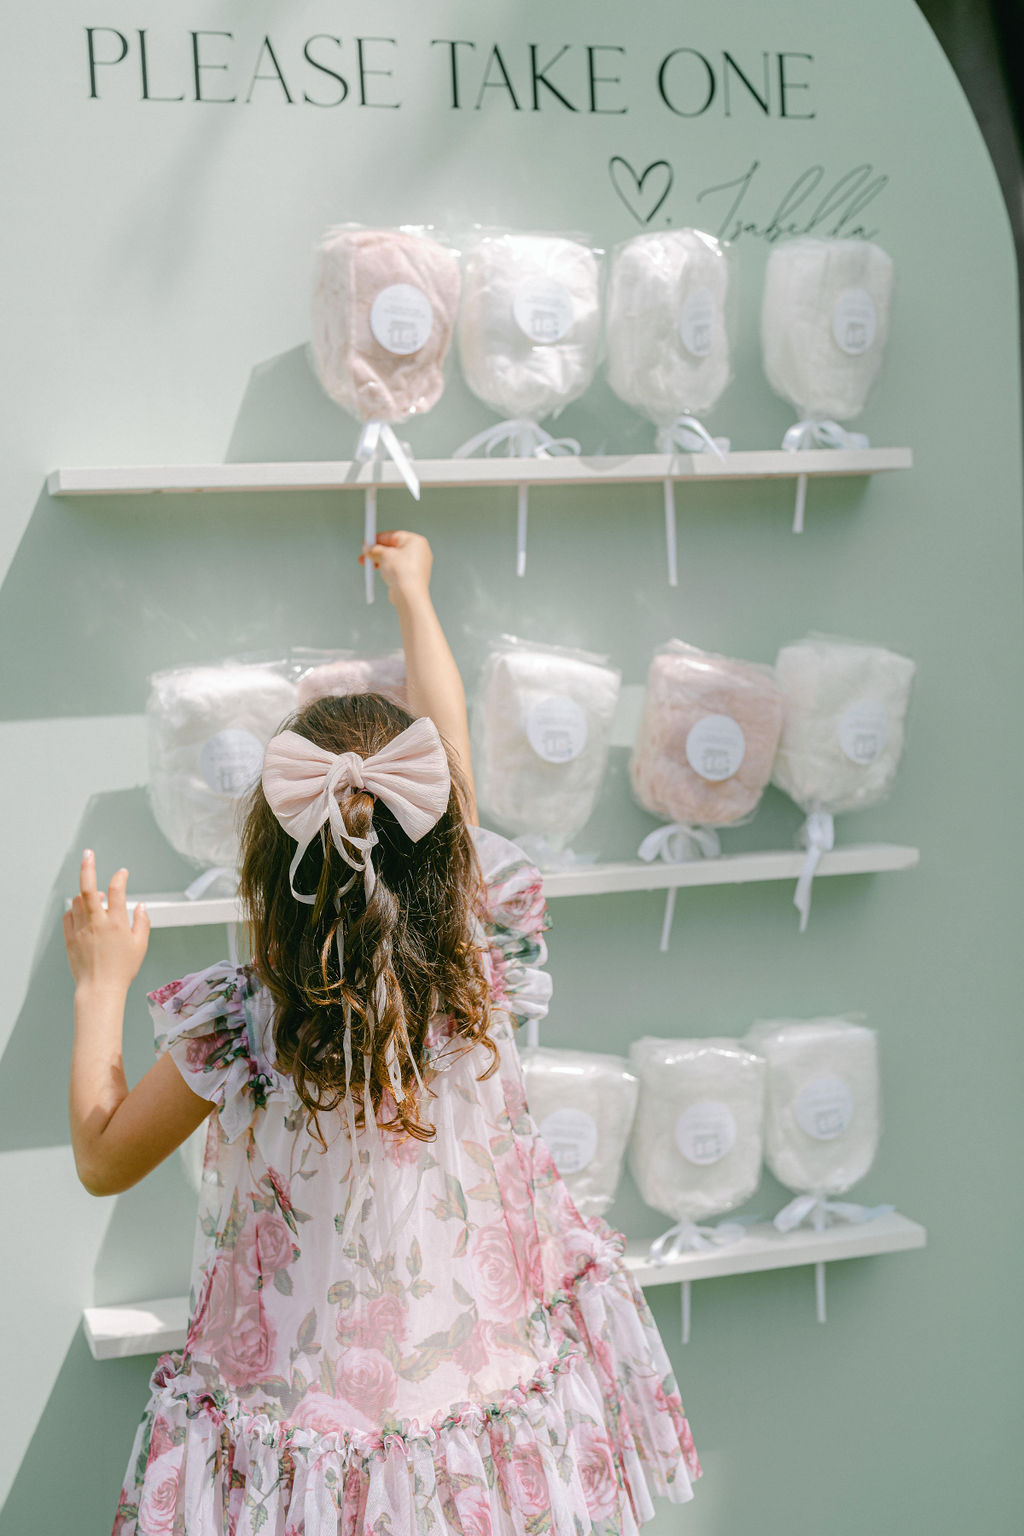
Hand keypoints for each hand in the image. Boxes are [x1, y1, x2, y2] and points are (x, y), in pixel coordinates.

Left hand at [63, 851, 149, 993]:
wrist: (100, 989)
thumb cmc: (122, 970)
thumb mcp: (140, 945)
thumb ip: (142, 922)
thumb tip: (139, 906)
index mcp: (117, 923)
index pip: (117, 891)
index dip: (120, 877)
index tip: (122, 873)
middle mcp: (97, 923)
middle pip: (88, 888)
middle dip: (88, 867)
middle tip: (88, 854)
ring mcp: (81, 930)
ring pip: (77, 901)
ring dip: (85, 894)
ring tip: (94, 897)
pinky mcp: (70, 938)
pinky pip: (69, 916)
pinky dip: (75, 910)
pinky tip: (82, 912)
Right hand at [361, 530, 432, 606]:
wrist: (410, 595)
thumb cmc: (402, 572)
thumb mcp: (384, 555)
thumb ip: (374, 549)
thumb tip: (368, 548)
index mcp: (416, 541)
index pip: (393, 535)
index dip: (378, 538)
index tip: (367, 541)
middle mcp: (419, 551)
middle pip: (393, 547)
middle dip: (377, 551)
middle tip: (365, 554)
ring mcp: (417, 565)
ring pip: (394, 559)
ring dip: (380, 561)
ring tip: (368, 565)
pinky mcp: (413, 576)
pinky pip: (398, 569)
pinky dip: (387, 569)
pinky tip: (378, 572)